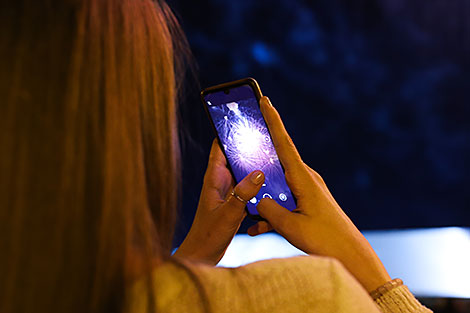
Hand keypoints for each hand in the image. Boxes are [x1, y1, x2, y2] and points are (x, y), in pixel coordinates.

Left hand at [174, 139, 264, 264]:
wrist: (202, 255)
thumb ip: (242, 195)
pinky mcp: (235, 202)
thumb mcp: (228, 215)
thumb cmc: (208, 235)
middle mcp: (221, 181)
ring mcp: (228, 191)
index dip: (230, 131)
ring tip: (274, 157)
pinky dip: (258, 183)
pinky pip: (248, 186)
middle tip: (268, 137)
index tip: (244, 119)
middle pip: (235, 156)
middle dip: (249, 147)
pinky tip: (271, 182)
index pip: (220, 146)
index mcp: (214, 178)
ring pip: (243, 171)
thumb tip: (258, 173)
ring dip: (255, 165)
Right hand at [247, 97, 390, 291]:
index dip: (273, 121)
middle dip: (260, 153)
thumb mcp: (291, 226)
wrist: (351, 256)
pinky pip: (283, 201)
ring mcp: (307, 191)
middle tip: (243, 143)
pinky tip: (256, 228)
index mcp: (303, 179)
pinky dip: (271, 212)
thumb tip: (257, 201)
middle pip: (277, 160)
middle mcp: (306, 179)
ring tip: (249, 208)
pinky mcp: (307, 203)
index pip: (284, 143)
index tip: (265, 100)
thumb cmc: (325, 240)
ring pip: (276, 185)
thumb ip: (269, 211)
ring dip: (262, 195)